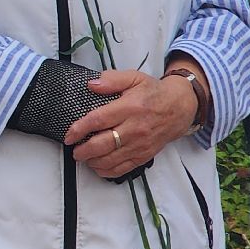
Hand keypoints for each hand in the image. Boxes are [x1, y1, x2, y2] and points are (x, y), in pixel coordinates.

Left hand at [64, 70, 195, 179]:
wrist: (180, 107)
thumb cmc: (154, 93)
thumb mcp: (133, 77)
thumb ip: (112, 79)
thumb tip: (92, 84)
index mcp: (130, 107)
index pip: (99, 120)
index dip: (80, 129)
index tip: (69, 135)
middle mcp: (135, 128)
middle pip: (103, 144)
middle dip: (84, 150)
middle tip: (74, 149)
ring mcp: (140, 144)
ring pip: (111, 159)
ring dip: (93, 161)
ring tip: (83, 157)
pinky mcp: (145, 155)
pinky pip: (124, 168)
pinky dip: (107, 170)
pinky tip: (97, 166)